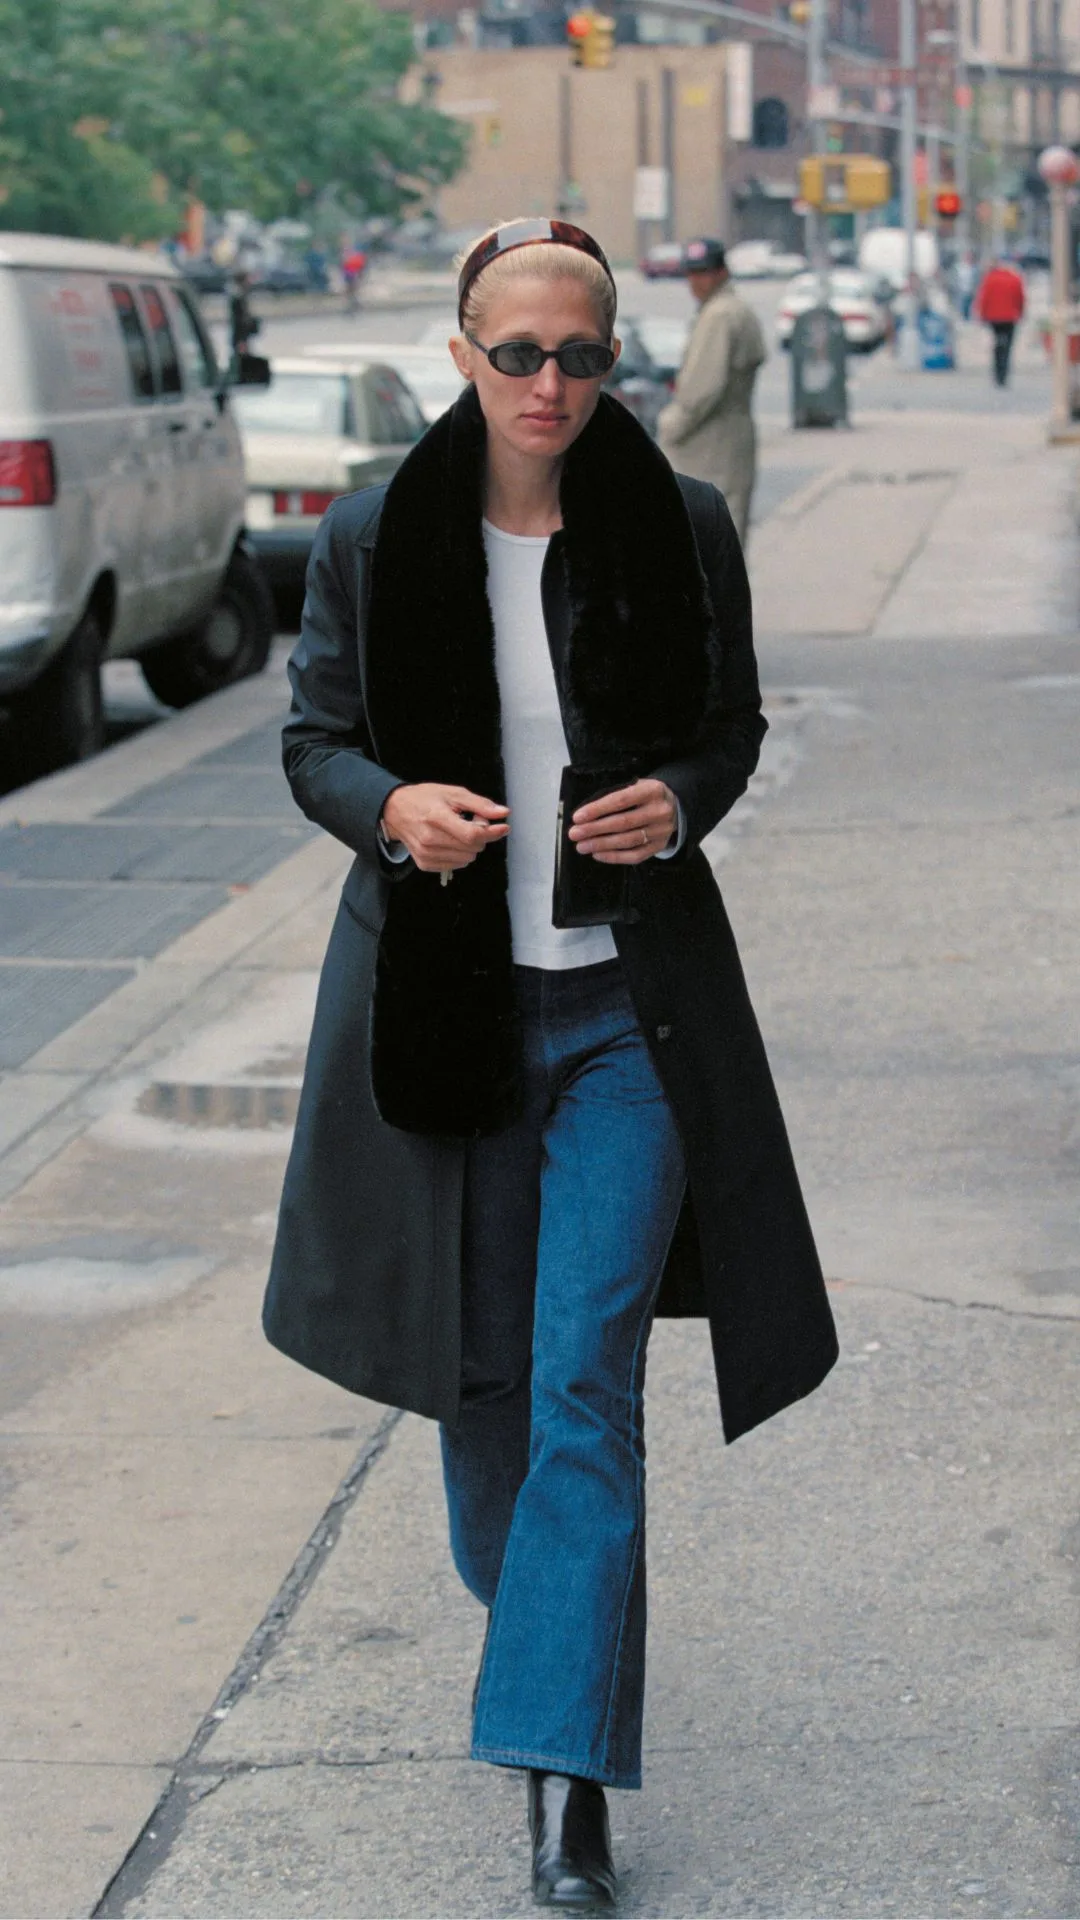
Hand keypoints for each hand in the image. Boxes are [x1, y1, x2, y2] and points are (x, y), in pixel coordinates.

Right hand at [381, 784, 508, 873]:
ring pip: (467, 859)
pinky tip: (449, 841)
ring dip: (469, 846)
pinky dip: (459, 854)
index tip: (503, 827)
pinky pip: (456, 865)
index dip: (492, 832)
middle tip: (470, 821)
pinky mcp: (425, 864)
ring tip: (457, 831)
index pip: (472, 835)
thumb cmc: (424, 799)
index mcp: (437, 818)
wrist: (395, 810)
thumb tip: (503, 813)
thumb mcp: (453, 793)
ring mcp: (426, 854)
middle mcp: (430, 839)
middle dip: (479, 835)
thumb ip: (480, 804)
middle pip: (473, 848)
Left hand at [569, 778, 676, 864]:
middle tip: (574, 834)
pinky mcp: (659, 846)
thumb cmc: (646, 795)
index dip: (597, 810)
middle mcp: (659, 811)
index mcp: (652, 790)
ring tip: (581, 846)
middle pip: (622, 823)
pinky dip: (614, 857)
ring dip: (601, 845)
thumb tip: (586, 814)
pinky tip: (598, 854)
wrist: (675, 806)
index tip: (577, 817)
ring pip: (628, 841)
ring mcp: (661, 831)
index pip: (621, 801)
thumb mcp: (636, 785)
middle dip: (594, 829)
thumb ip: (616, 795)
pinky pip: (635, 856)